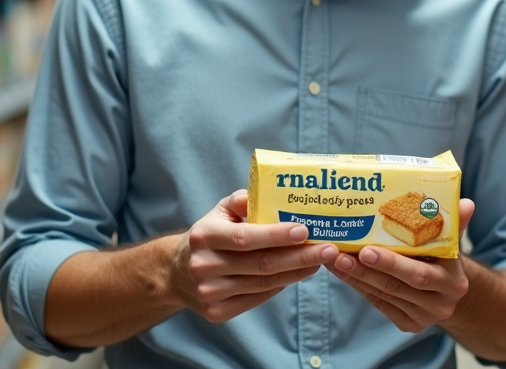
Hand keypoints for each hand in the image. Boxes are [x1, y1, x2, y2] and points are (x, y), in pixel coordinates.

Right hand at [171, 190, 338, 323]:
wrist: (176, 272)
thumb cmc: (208, 235)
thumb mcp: (218, 211)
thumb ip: (241, 200)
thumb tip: (267, 193)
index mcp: (204, 236)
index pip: (246, 238)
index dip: (277, 236)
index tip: (305, 230)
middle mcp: (205, 266)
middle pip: (261, 264)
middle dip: (300, 257)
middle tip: (328, 249)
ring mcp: (210, 293)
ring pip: (263, 284)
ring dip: (296, 272)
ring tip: (320, 261)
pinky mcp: (216, 312)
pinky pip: (257, 298)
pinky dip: (281, 286)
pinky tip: (298, 274)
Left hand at [327, 198, 475, 332]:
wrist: (449, 289)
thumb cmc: (443, 256)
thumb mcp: (450, 240)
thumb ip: (454, 223)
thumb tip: (467, 203)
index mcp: (453, 280)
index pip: (419, 273)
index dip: (391, 263)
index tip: (366, 248)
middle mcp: (441, 303)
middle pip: (397, 287)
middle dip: (367, 270)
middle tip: (341, 255)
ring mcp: (424, 317)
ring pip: (383, 295)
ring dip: (355, 276)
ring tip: (333, 258)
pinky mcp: (409, 324)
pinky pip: (379, 304)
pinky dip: (358, 286)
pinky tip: (342, 271)